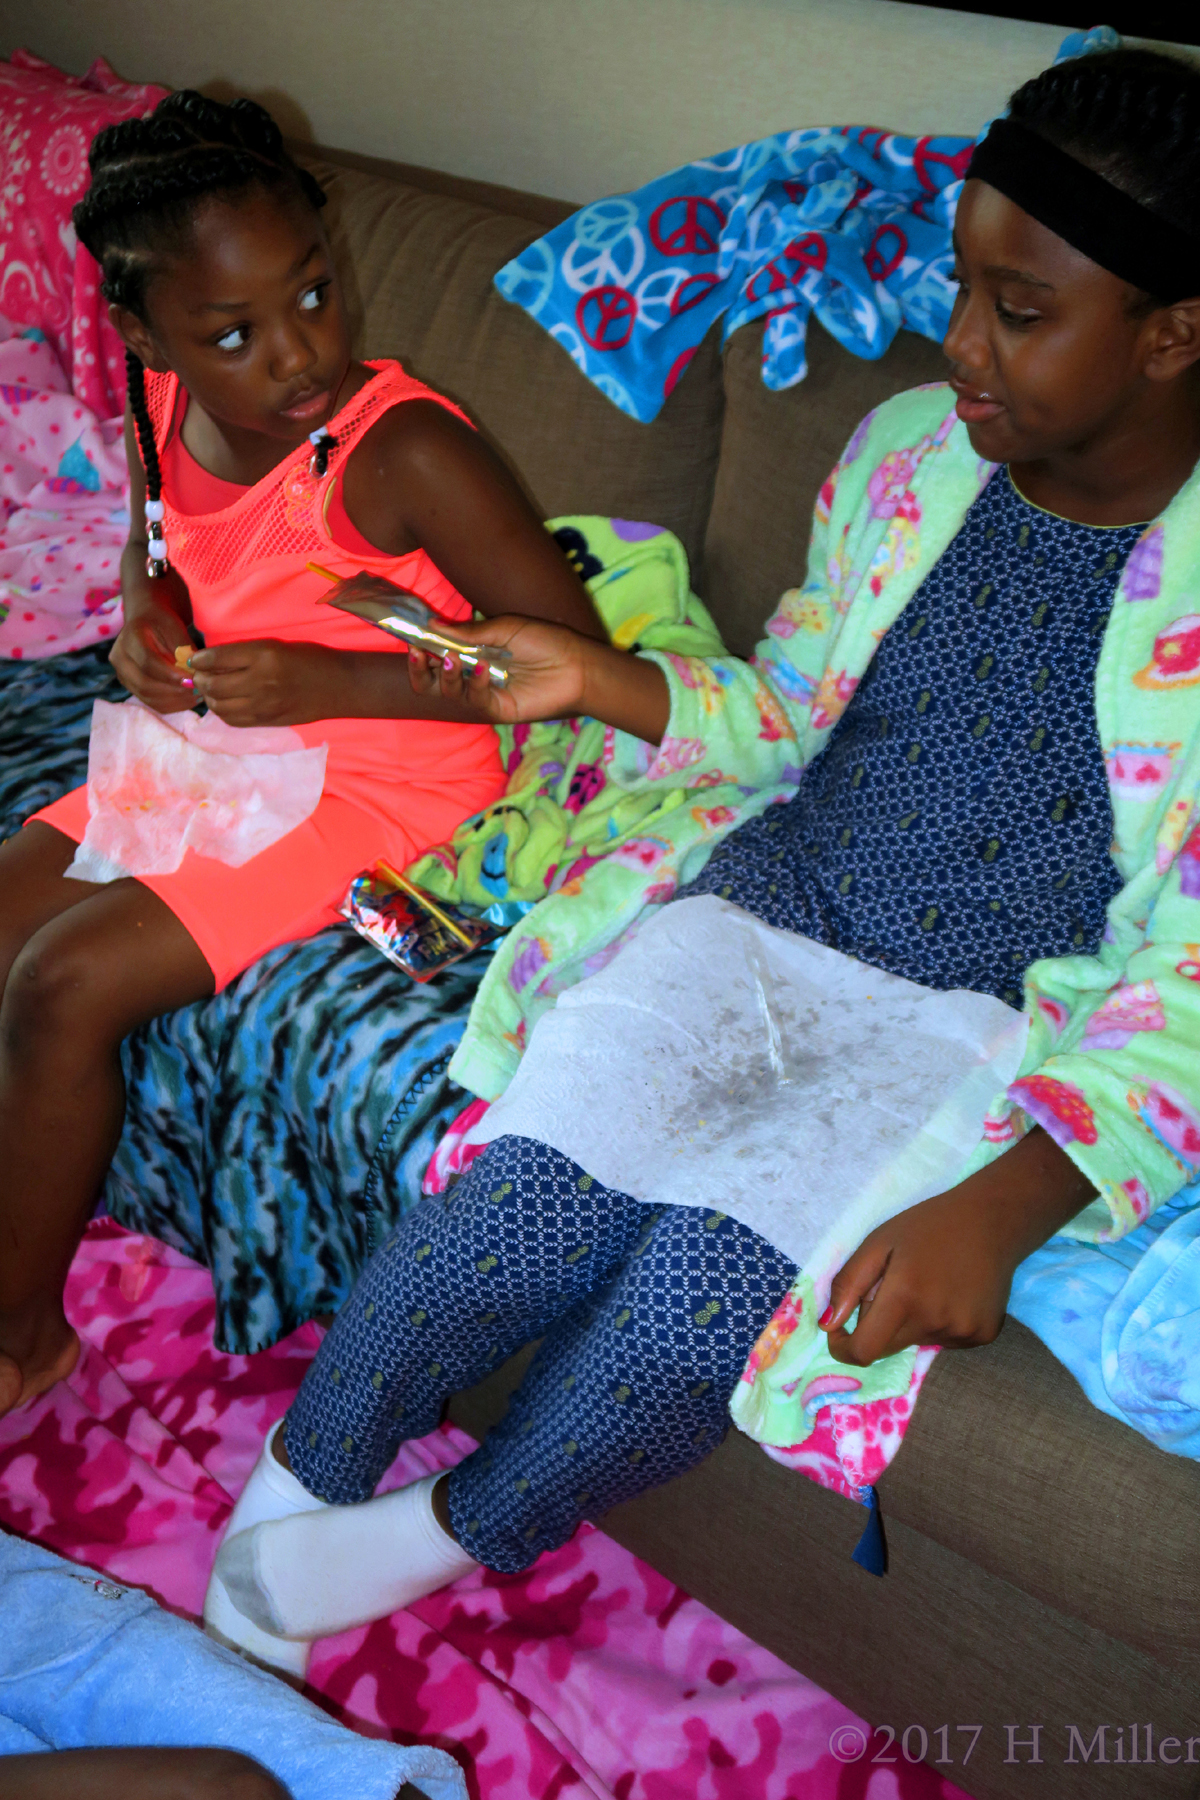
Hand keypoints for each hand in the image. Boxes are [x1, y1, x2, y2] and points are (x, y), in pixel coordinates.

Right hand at [109, 574, 196, 714]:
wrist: (146, 622)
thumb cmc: (162, 623)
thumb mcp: (175, 628)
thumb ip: (184, 650)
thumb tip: (198, 674)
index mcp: (130, 637)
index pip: (148, 662)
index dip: (171, 675)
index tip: (193, 680)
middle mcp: (119, 657)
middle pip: (144, 684)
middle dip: (174, 691)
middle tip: (198, 691)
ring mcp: (122, 674)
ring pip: (147, 696)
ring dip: (175, 701)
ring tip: (196, 696)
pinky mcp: (130, 686)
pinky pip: (150, 702)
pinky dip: (171, 705)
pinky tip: (188, 700)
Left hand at [188, 639, 348, 726]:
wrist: (337, 686)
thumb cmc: (308, 659)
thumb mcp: (276, 646)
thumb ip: (244, 653)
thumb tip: (210, 661)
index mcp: (263, 655)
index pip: (217, 658)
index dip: (200, 660)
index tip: (195, 660)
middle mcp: (260, 681)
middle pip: (213, 684)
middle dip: (201, 680)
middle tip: (201, 676)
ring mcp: (263, 704)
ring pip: (219, 705)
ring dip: (209, 697)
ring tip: (212, 690)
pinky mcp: (266, 721)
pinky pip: (233, 720)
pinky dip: (222, 711)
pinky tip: (226, 703)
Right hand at [410, 613, 669, 742]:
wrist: (578, 664)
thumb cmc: (545, 640)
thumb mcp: (504, 628)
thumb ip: (468, 632)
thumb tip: (431, 625)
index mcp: (472, 653)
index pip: (435, 656)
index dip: (420, 651)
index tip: (412, 639)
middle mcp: (473, 674)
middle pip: (432, 682)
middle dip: (421, 670)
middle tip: (420, 655)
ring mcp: (484, 694)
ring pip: (449, 693)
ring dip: (446, 675)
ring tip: (451, 658)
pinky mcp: (498, 710)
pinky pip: (475, 701)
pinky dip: (474, 685)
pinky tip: (483, 668)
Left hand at [820, 1127, 1096, 1365]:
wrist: (993, 1220)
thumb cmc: (929, 1225)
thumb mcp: (879, 1242)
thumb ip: (849, 1284)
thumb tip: (828, 1325)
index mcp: (905, 1297)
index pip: (864, 1351)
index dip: (844, 1346)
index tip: (840, 1330)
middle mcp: (935, 1322)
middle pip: (888, 1347)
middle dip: (877, 1326)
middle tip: (892, 1286)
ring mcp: (963, 1332)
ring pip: (915, 1342)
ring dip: (910, 1321)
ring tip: (928, 1283)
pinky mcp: (983, 1335)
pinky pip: (944, 1340)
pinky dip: (937, 1323)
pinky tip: (951, 1292)